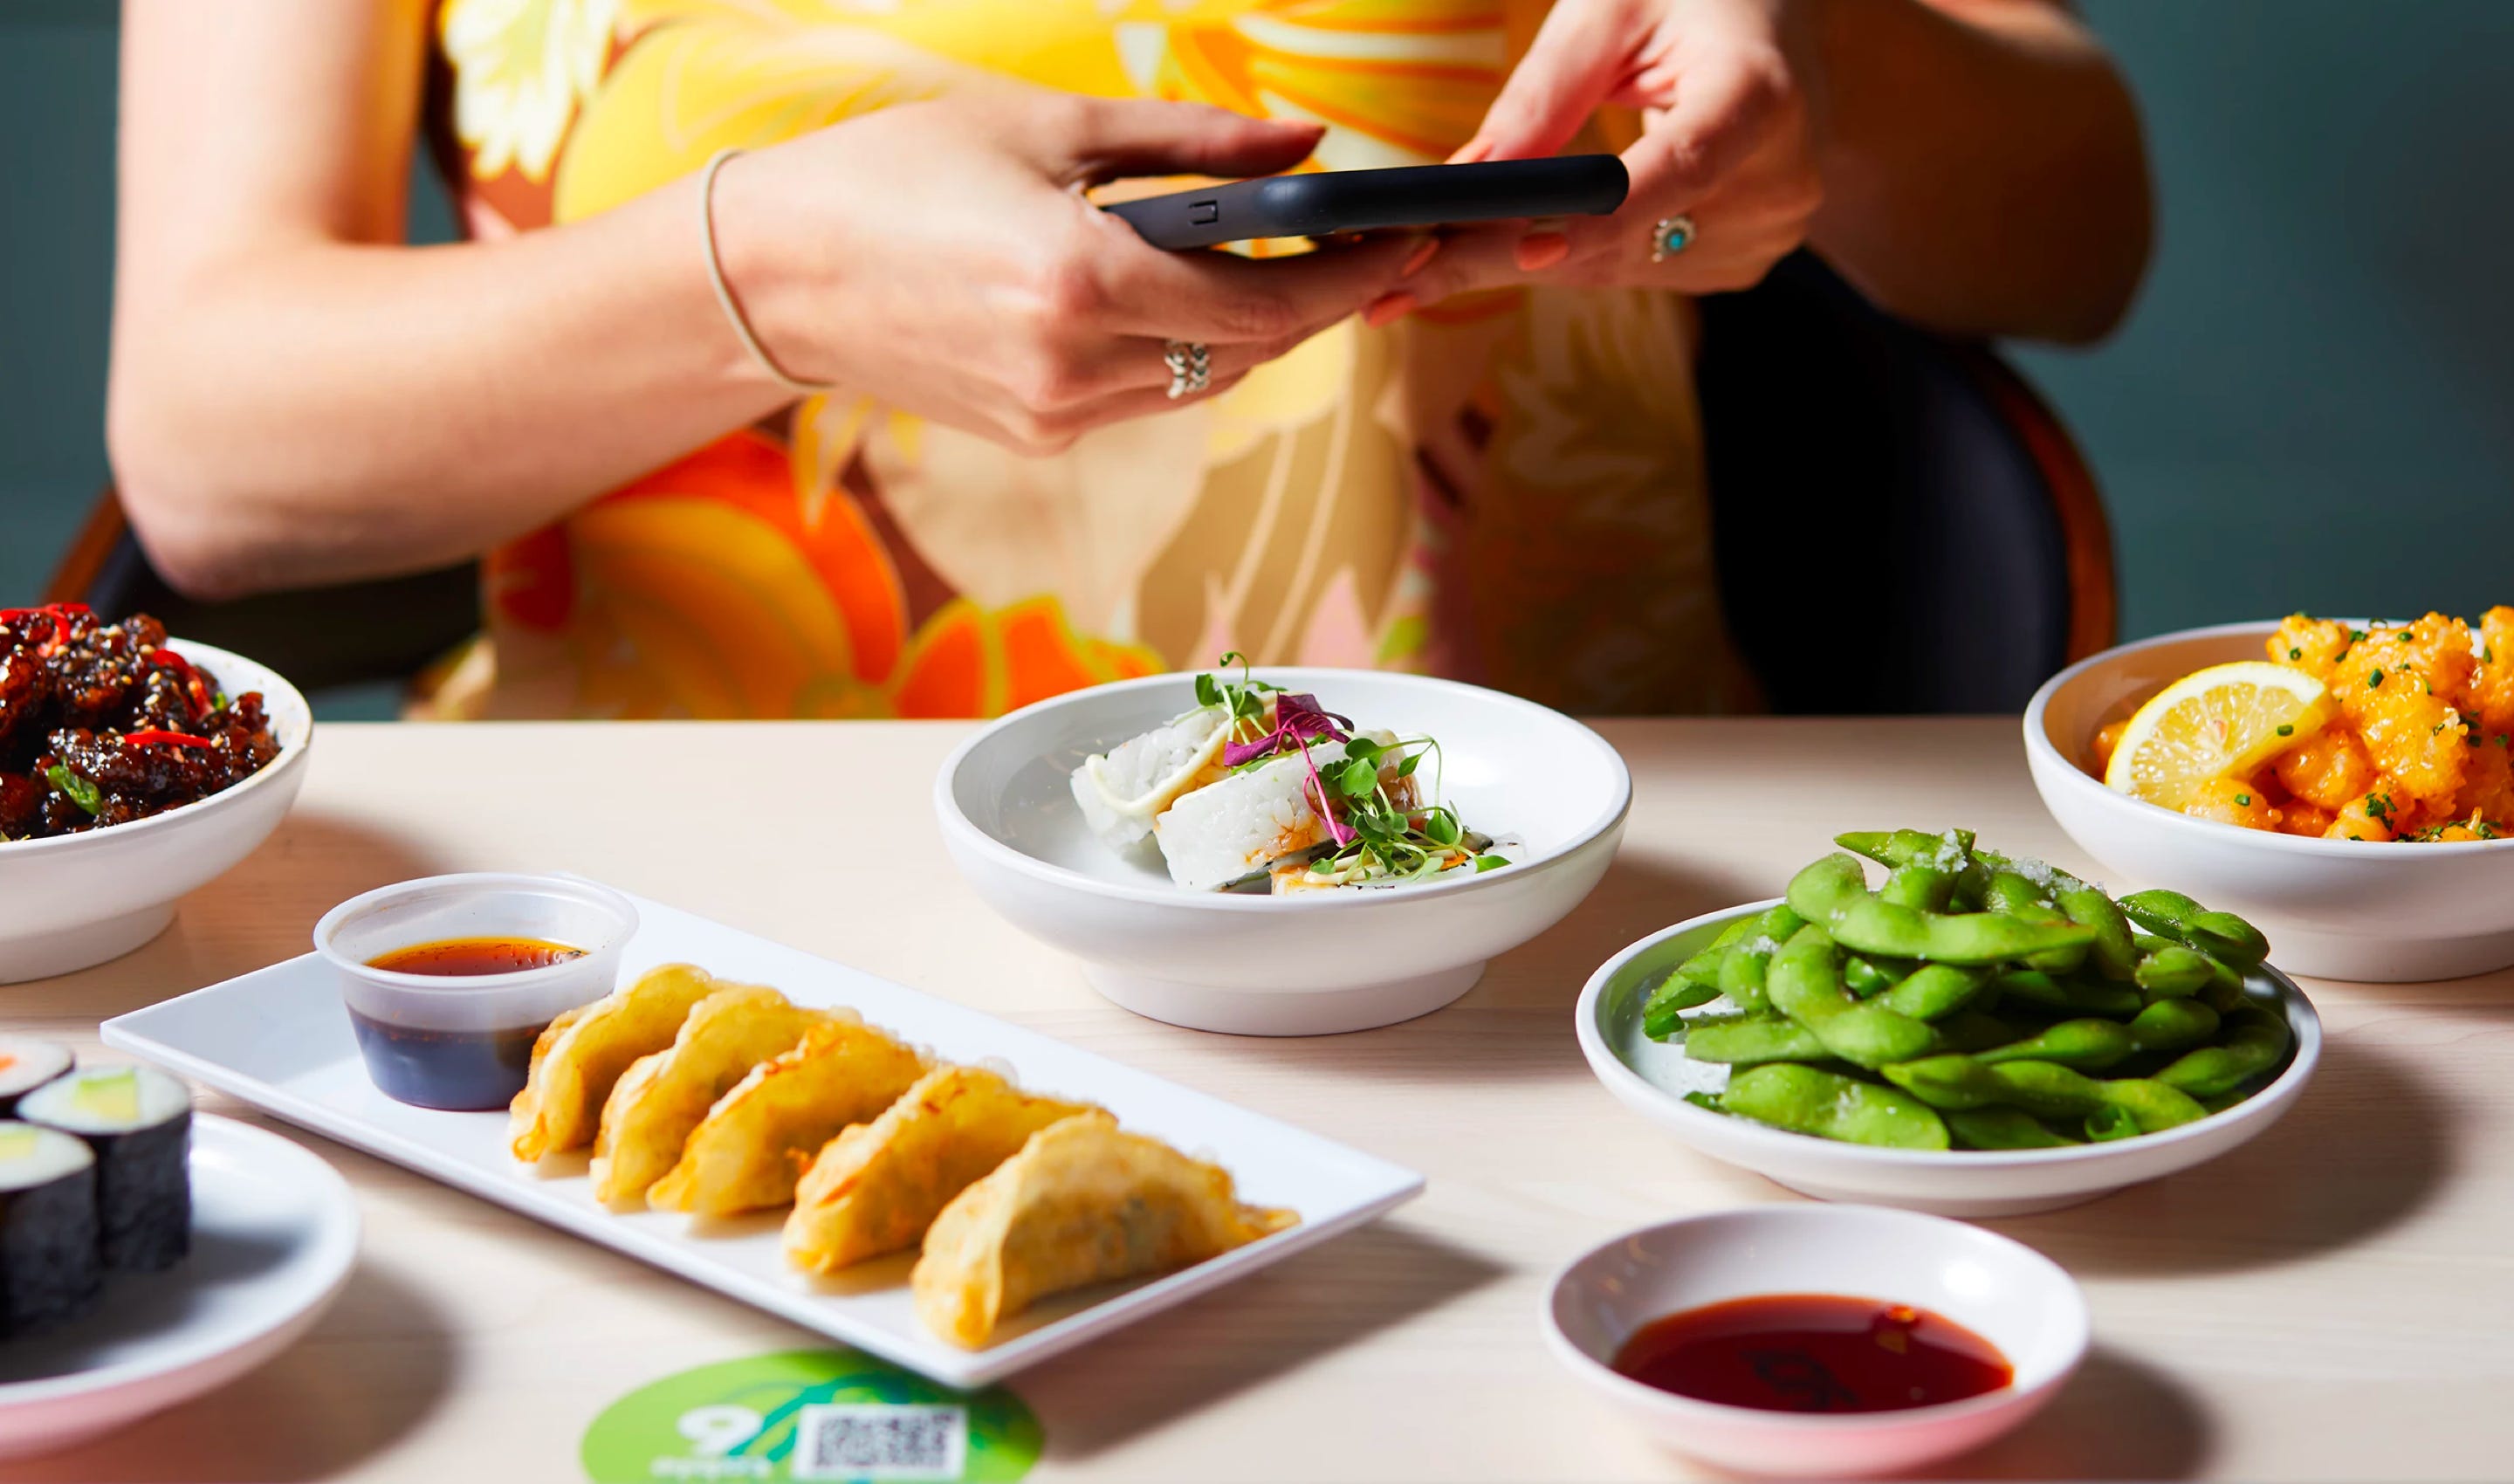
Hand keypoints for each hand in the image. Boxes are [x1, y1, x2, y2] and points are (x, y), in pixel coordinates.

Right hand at [714, 87, 1415, 451]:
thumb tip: (1306, 142)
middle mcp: (1075, 369)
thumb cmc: (894, 175)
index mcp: (1081, 284)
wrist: (774, 274)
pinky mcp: (1039, 436)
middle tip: (1374, 246)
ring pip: (1206, 382)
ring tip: (1297, 262)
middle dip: (1321, 303)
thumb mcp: (1048, 129)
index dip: (1352, 280)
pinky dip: (1190, 348)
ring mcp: (1057, 418)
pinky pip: (1151, 395)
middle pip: (1250, 353)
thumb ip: (1193, 142)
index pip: (1265, 306)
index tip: (1409, 244)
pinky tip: (1197, 296)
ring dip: (1258, 328)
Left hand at [1374, 0, 1823, 320]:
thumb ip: (1543, 94)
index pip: (1678, 171)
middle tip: (1397, 277)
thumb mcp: (1608, 10)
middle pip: (1627, 238)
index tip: (1523, 250)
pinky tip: (1514, 244)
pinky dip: (1568, 258)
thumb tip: (1468, 180)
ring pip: (1618, 269)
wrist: (1764, 21)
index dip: (1599, 218)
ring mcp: (1766, 231)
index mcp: (1759, 96)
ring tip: (1430, 262)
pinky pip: (1634, 272)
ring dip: (1525, 262)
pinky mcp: (1741, 260)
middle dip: (1505, 253)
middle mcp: (1778, 179)